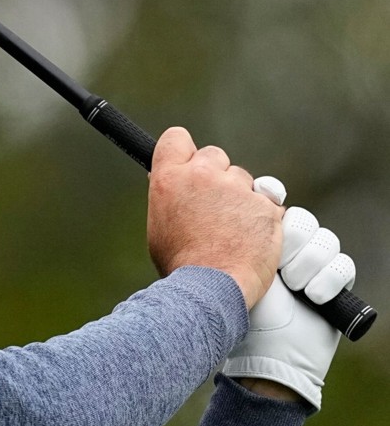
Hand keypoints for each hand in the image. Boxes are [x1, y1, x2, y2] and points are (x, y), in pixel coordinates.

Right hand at [147, 127, 283, 307]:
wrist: (210, 288)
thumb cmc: (181, 263)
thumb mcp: (159, 225)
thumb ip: (168, 196)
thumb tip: (170, 181)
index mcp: (169, 177)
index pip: (176, 138)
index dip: (183, 150)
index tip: (188, 163)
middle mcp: (202, 174)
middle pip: (214, 155)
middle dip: (216, 175)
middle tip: (213, 206)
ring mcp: (237, 188)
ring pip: (243, 179)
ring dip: (240, 198)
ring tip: (231, 231)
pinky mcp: (265, 204)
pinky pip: (265, 203)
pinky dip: (260, 218)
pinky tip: (249, 240)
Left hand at [223, 206, 354, 409]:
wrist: (265, 353)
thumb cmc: (240, 312)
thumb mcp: (231, 270)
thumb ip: (232, 237)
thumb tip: (233, 199)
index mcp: (254, 240)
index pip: (270, 202)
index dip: (271, 195)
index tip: (269, 196)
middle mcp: (283, 250)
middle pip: (302, 220)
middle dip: (292, 238)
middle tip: (277, 265)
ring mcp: (310, 267)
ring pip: (325, 240)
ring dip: (309, 261)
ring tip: (293, 285)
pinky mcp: (334, 286)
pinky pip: (344, 266)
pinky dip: (329, 279)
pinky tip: (313, 296)